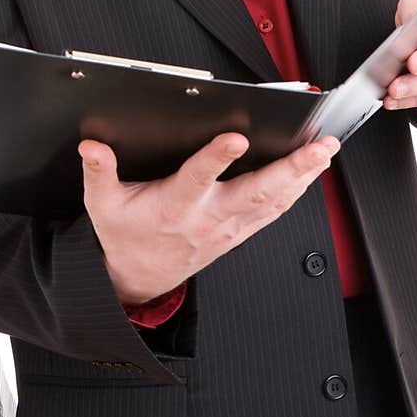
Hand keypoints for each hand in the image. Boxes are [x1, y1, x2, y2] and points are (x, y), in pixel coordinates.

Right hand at [79, 132, 339, 305]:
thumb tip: (91, 147)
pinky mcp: (239, 231)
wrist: (138, 278)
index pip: (197, 178)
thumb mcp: (102, 204)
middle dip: (289, 169)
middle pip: (255, 192)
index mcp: (175, 206)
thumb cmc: (124, 235)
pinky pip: (274, 211)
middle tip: (315, 148)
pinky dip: (297, 192)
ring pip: (273, 202)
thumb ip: (99, 172)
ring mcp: (229, 227)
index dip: (216, 158)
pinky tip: (313, 173)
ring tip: (325, 152)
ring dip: (303, 177)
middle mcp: (208, 217)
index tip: (235, 138)